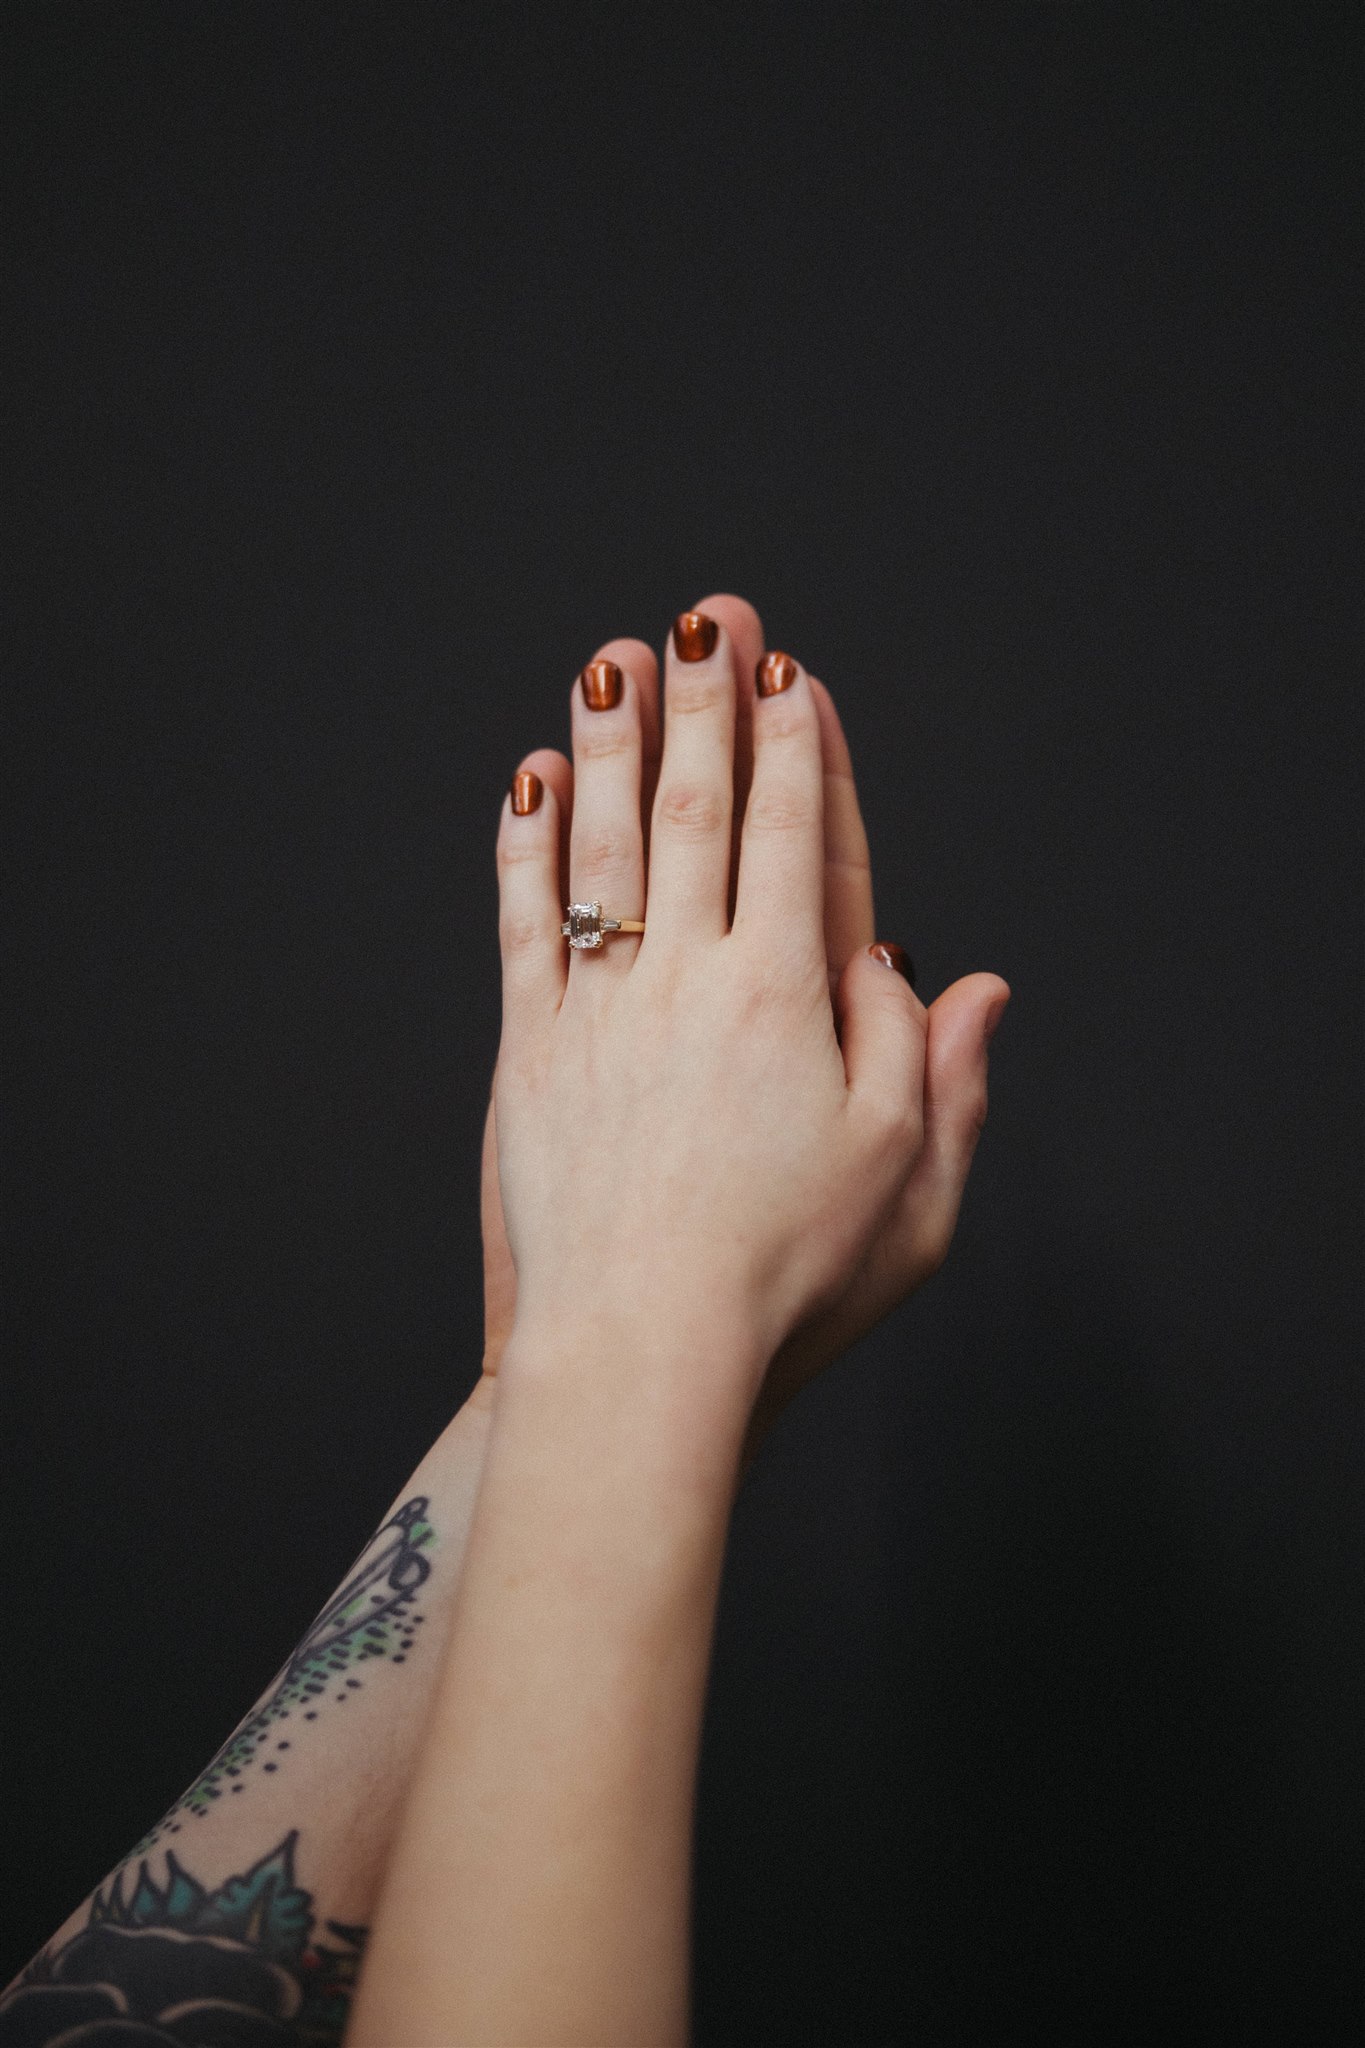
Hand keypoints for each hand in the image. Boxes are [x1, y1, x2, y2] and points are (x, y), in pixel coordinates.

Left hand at [483, 598, 1008, 1433]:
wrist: (643, 1350)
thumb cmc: (787, 1280)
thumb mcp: (910, 1184)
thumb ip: (938, 1068)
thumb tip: (966, 980)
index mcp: (791, 1001)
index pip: (798, 840)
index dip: (794, 747)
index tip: (785, 674)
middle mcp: (692, 981)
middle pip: (700, 814)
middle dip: (704, 707)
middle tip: (703, 617)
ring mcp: (604, 1010)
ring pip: (609, 846)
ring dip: (613, 745)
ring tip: (611, 662)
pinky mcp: (534, 1052)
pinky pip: (528, 923)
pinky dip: (529, 846)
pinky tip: (530, 783)